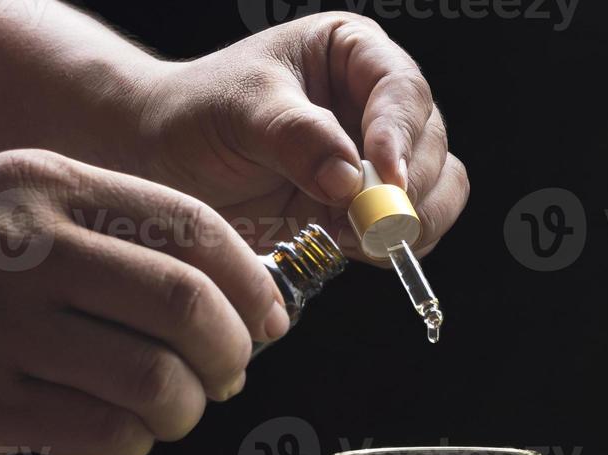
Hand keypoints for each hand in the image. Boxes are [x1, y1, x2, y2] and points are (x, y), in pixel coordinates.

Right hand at [0, 150, 284, 454]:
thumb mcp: (13, 205)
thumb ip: (114, 233)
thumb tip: (237, 295)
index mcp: (47, 186)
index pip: (194, 229)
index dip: (252, 285)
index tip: (267, 320)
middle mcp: (25, 248)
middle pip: (187, 307)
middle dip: (232, 353)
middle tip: (226, 374)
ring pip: (156, 381)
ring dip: (186, 408)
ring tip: (170, 408)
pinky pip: (105, 434)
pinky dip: (134, 443)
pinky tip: (119, 433)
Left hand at [126, 14, 467, 260]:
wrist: (168, 161)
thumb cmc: (198, 114)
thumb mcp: (239, 110)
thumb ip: (295, 136)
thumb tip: (348, 178)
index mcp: (354, 55)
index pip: (403, 91)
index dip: (400, 136)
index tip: (383, 178)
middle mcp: (379, 104)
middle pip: (431, 146)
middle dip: (405, 190)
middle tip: (363, 220)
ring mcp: (382, 159)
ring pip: (439, 191)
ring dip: (408, 223)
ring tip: (350, 234)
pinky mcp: (374, 207)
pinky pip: (416, 230)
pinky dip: (394, 245)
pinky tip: (348, 243)